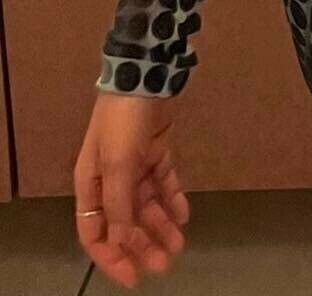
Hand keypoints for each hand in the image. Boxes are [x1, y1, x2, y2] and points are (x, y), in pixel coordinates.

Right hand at [75, 92, 190, 286]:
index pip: (95, 232)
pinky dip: (173, 198)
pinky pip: (164, 181)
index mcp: (91, 183)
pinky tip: (184, 214)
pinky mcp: (158, 148)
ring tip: (179, 244)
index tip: (133, 277)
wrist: (146, 73)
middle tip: (165, 263)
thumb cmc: (124, 120)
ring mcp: (135, 162)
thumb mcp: (117, 164)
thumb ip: (119, 205)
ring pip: (147, 204)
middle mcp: (111, 177)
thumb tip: (122, 242)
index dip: (112, 256)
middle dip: (142, 244)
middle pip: (125, 221)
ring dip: (161, 225)